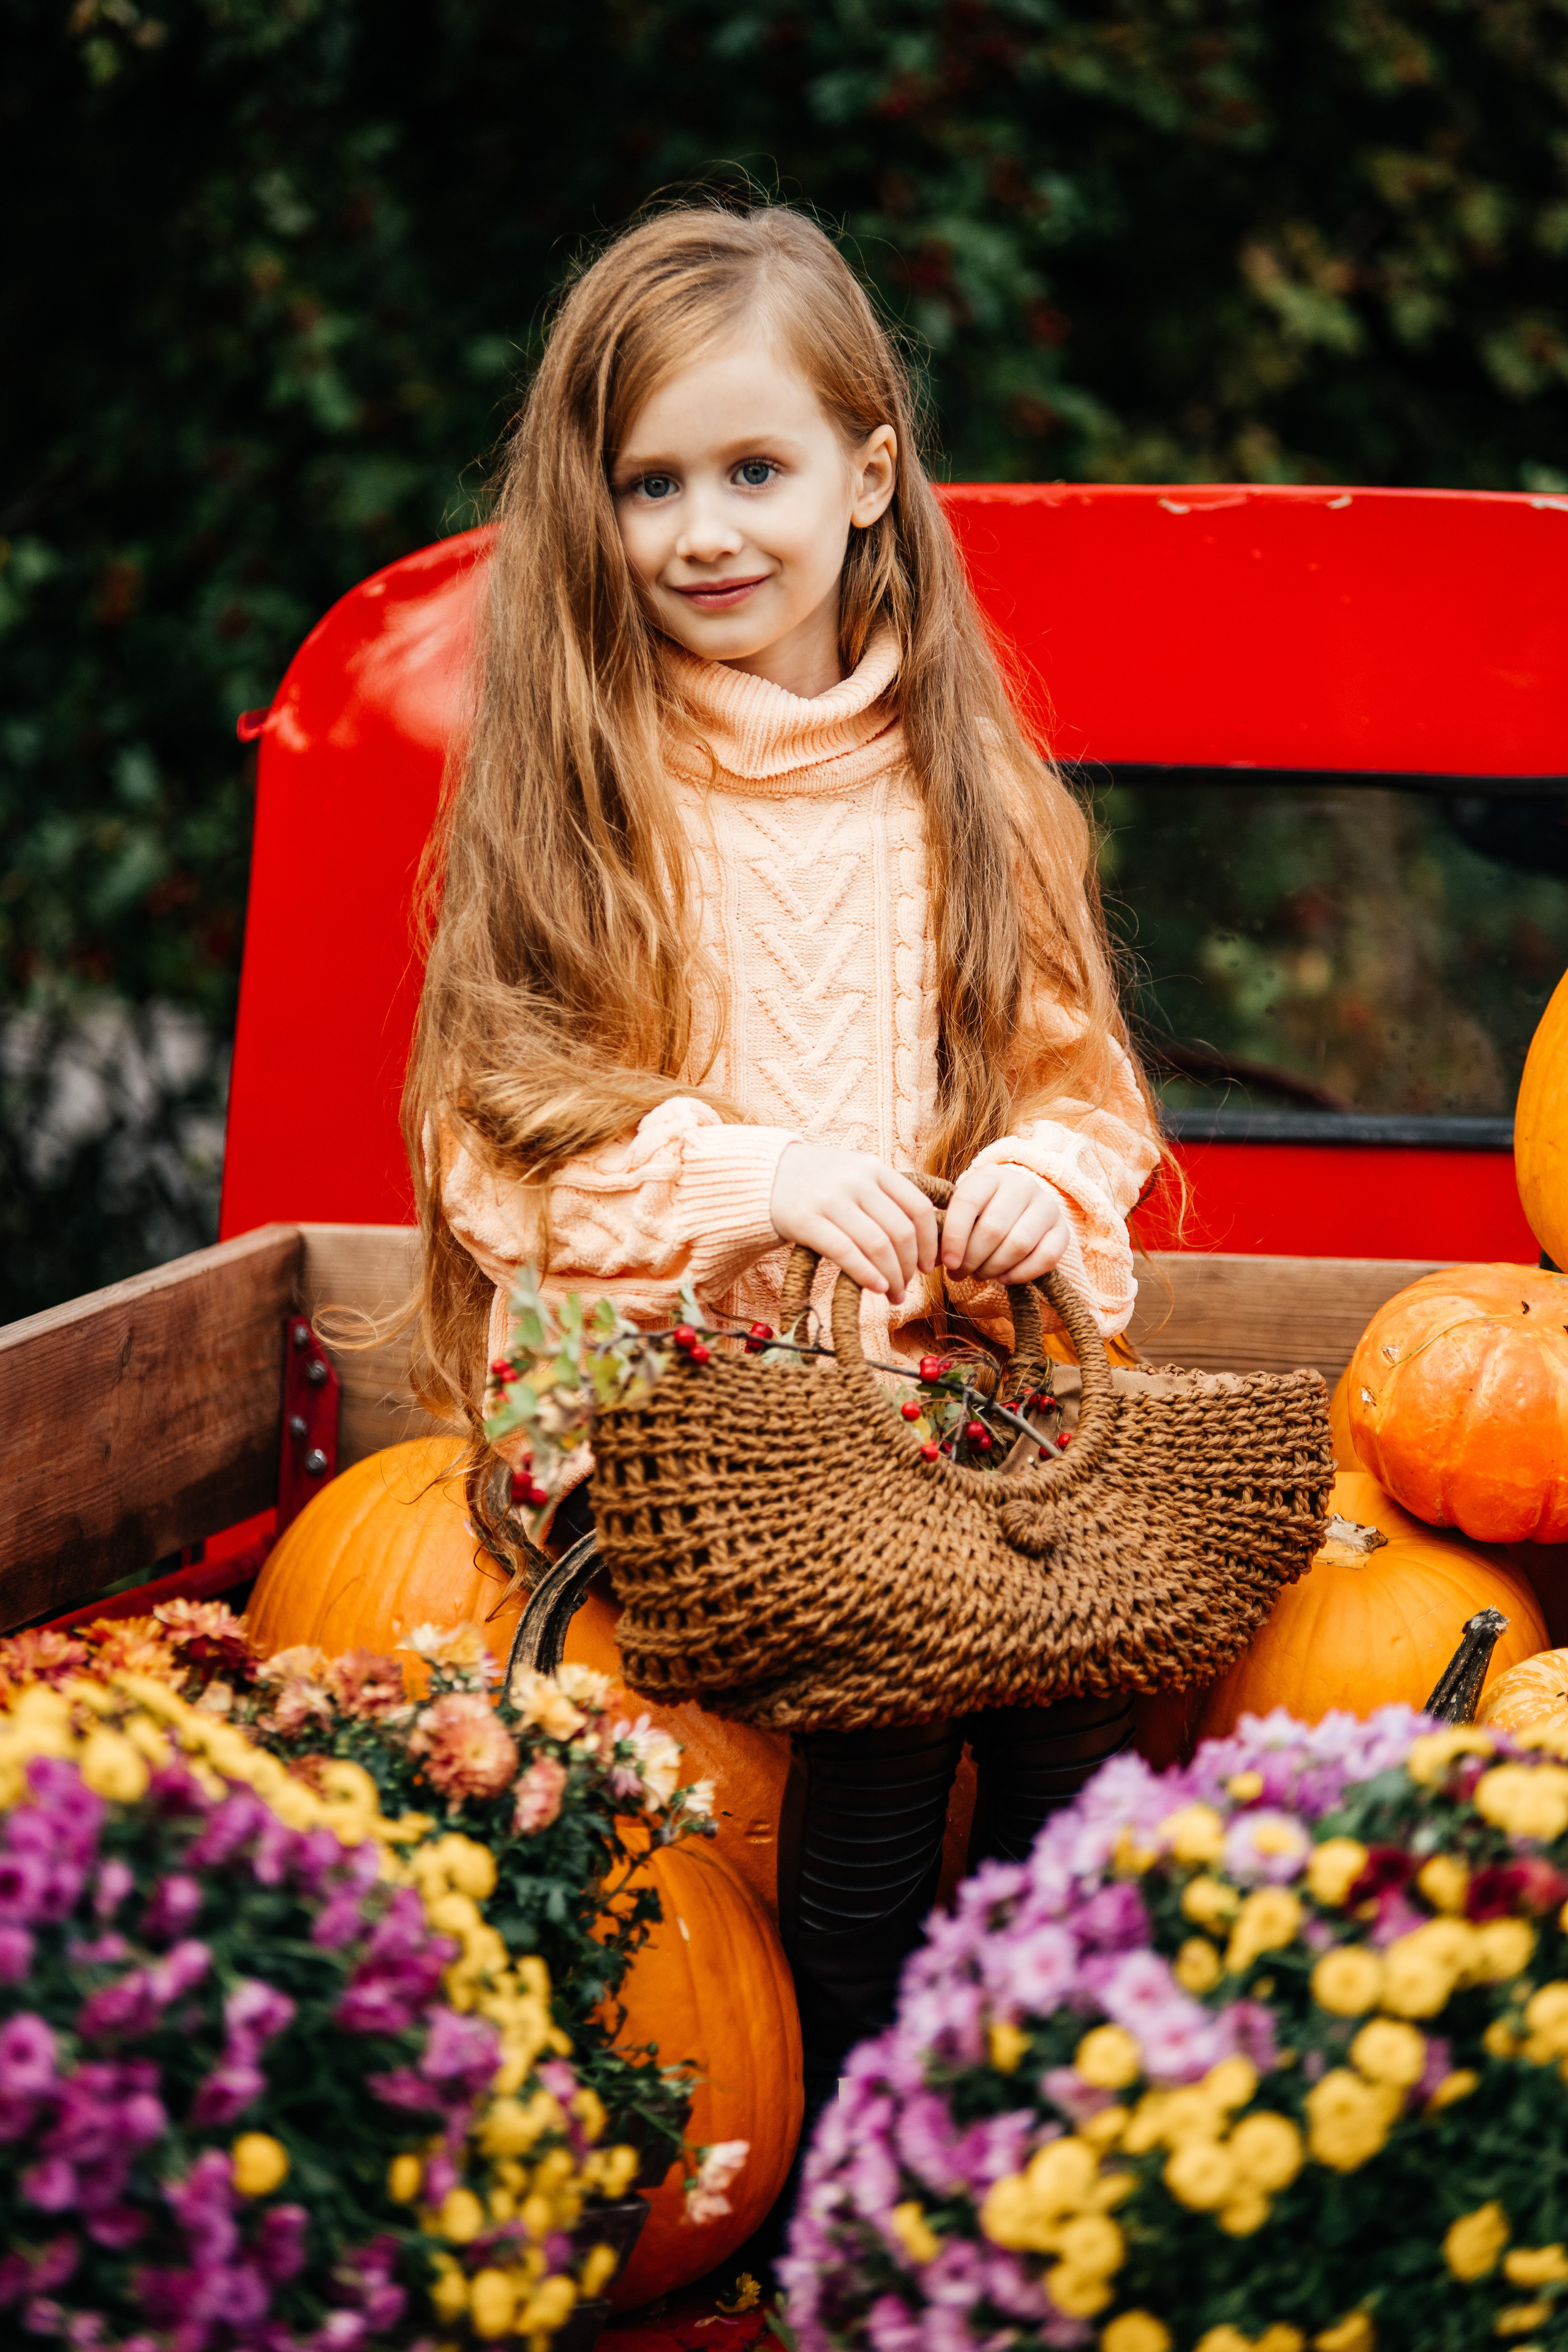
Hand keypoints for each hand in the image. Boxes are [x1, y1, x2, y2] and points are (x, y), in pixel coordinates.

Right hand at [769, 1143, 938, 1303]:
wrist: (765, 1175)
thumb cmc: (820, 1182)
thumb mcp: (857, 1175)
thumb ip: (886, 1196)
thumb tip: (925, 1238)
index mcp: (875, 1168)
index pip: (918, 1208)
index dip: (930, 1242)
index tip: (930, 1265)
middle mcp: (857, 1180)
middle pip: (900, 1231)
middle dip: (911, 1267)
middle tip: (908, 1286)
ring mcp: (831, 1199)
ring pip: (877, 1245)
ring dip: (892, 1277)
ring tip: (893, 1295)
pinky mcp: (806, 1220)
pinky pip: (846, 1252)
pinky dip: (867, 1275)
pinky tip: (876, 1288)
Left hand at [940, 1163, 1070, 1285]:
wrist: (1021, 1206)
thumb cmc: (983, 1212)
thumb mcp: (964, 1212)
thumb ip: (947, 1230)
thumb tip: (930, 1258)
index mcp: (990, 1175)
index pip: (967, 1202)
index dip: (954, 1237)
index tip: (948, 1263)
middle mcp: (1021, 1184)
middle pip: (993, 1228)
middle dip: (972, 1259)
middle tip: (961, 1273)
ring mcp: (1046, 1205)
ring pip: (1019, 1244)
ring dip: (994, 1268)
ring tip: (980, 1275)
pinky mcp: (1063, 1229)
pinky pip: (1046, 1257)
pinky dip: (1021, 1274)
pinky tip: (1004, 1278)